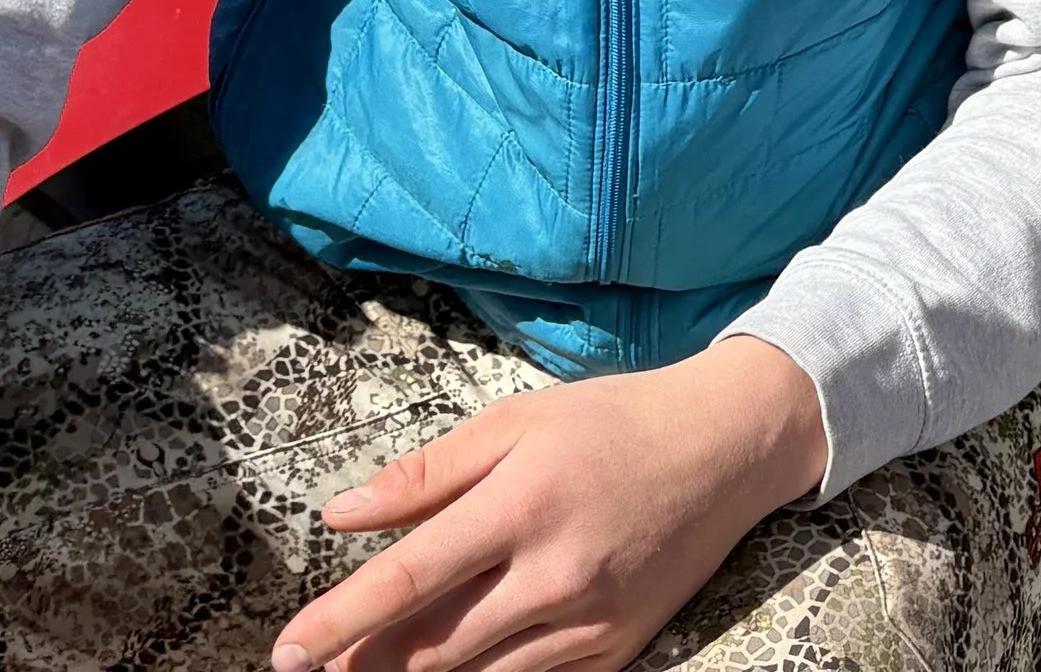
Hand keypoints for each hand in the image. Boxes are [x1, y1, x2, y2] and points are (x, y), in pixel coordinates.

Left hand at [269, 336, 823, 671]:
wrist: (729, 446)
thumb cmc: (615, 421)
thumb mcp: (522, 419)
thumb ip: (430, 472)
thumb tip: (340, 514)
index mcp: (525, 501)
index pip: (410, 578)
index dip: (340, 620)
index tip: (286, 651)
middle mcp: (555, 571)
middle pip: (431, 647)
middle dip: (364, 664)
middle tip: (320, 668)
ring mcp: (588, 620)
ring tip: (373, 671)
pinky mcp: (615, 649)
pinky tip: (456, 668)